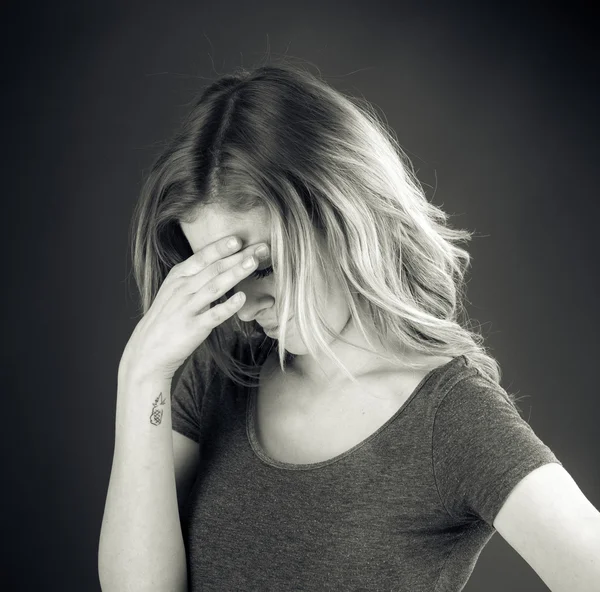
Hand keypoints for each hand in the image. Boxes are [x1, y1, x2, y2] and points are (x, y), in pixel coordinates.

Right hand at [120, 235, 268, 380]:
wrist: (148, 349)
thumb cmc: (167, 318)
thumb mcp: (175, 290)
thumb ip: (195, 276)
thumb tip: (221, 262)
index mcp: (178, 277)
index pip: (202, 257)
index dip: (220, 246)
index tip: (239, 238)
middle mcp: (183, 289)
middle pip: (214, 268)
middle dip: (239, 256)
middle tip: (261, 247)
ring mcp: (187, 308)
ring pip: (215, 286)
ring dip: (236, 273)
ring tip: (254, 263)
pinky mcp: (193, 328)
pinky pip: (213, 315)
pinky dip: (228, 306)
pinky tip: (242, 298)